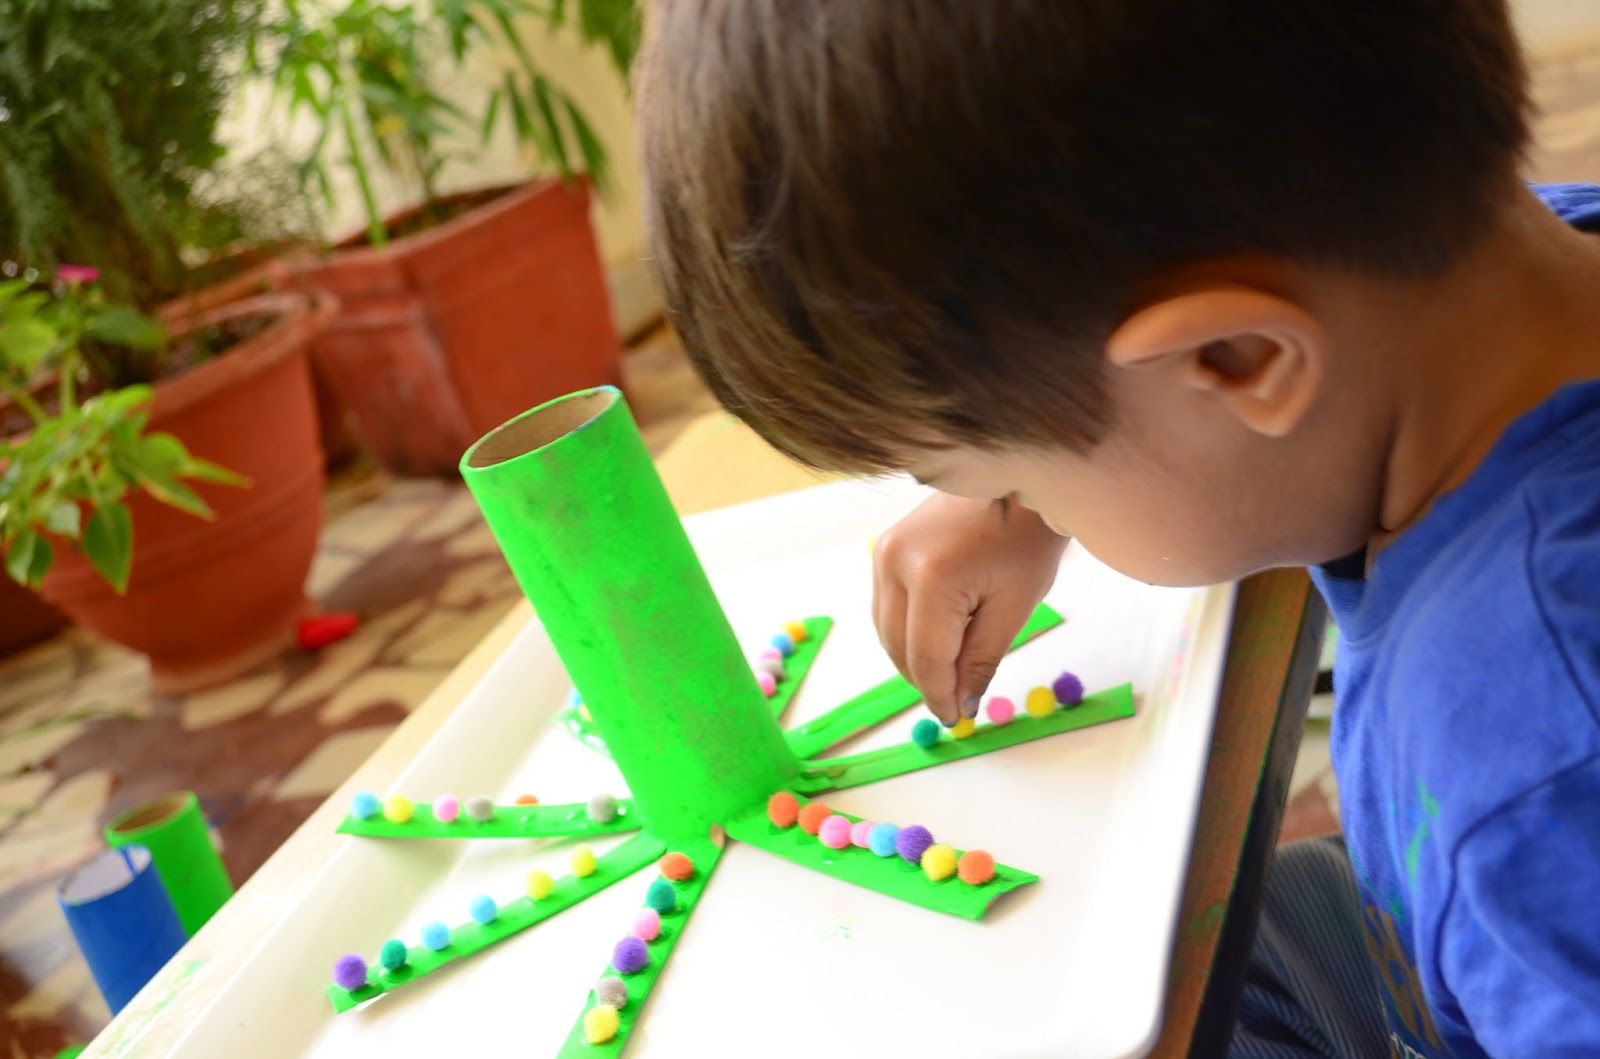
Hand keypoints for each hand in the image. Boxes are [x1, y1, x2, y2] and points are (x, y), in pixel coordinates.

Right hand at [873, 493, 1067, 725]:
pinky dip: (907, 631)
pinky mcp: (883, 548)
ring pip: (887, 631)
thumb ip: (981, 659)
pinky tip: (938, 638)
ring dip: (914, 658)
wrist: (1016, 476)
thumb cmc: (1026, 536)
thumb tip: (961, 703)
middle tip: (959, 701)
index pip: (926, 658)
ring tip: (952, 670)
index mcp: (932, 578)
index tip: (957, 719)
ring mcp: (882, 552)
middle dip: (927, 680)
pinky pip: (886, 607)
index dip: (940, 695)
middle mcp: (894, 563)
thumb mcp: (1014, 605)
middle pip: (899, 648)